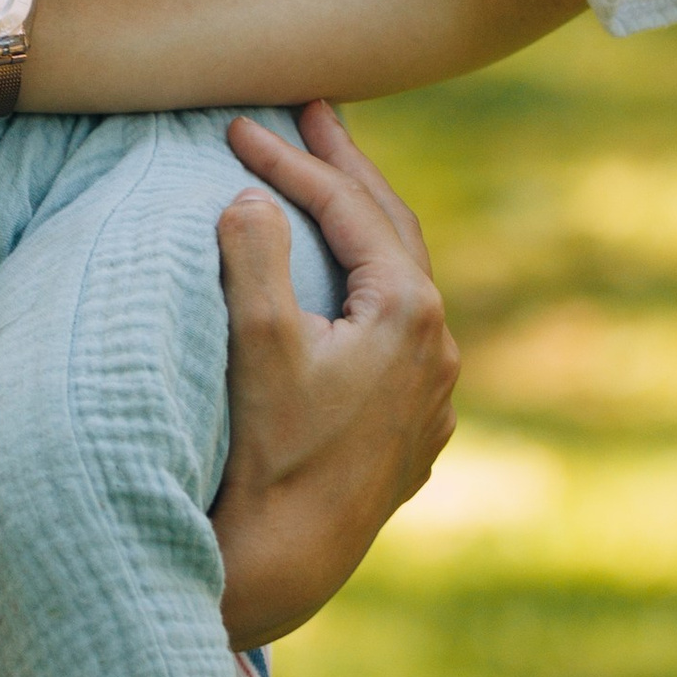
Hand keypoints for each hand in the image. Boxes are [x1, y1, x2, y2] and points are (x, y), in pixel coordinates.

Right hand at [209, 101, 458, 647]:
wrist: (290, 562)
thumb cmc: (270, 453)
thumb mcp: (256, 343)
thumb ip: (254, 254)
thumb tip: (250, 197)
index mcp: (407, 312)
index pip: (346, 207)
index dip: (291, 160)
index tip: (239, 125)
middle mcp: (437, 347)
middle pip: (390, 229)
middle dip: (346, 169)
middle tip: (313, 113)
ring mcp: (432, 392)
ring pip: (402, 280)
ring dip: (364, 226)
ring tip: (330, 184)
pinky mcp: (415, 429)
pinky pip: (401, 332)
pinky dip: (371, 287)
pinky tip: (350, 287)